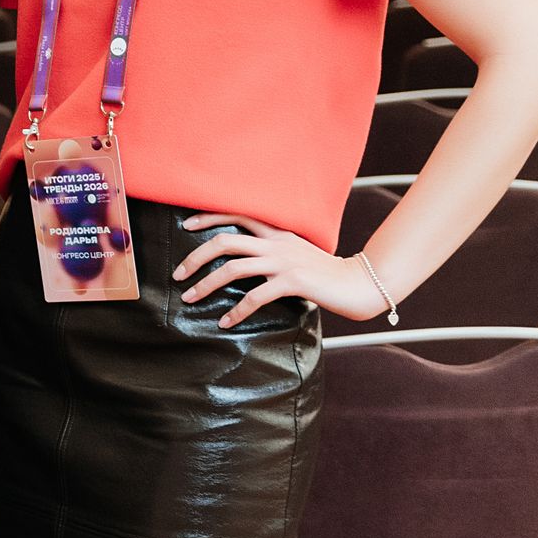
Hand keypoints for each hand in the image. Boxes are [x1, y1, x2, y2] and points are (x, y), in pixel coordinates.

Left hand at [176, 213, 388, 325]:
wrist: (360, 282)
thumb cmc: (325, 272)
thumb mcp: (295, 253)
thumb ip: (272, 251)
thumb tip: (242, 260)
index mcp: (277, 233)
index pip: (237, 215)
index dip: (208, 217)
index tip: (185, 226)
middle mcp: (276, 243)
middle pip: (224, 241)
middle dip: (195, 257)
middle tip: (177, 274)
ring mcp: (284, 262)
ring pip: (233, 268)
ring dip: (206, 284)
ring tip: (190, 298)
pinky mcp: (292, 282)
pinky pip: (255, 297)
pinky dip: (236, 311)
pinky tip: (225, 322)